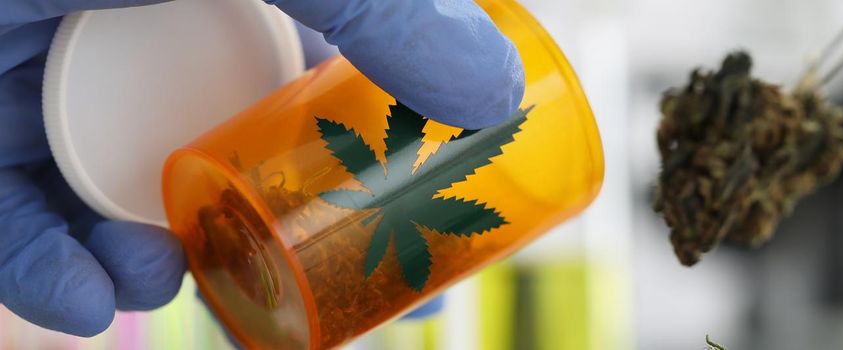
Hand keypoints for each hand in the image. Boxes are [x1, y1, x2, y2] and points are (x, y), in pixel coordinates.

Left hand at [1, 0, 521, 336]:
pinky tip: (89, 301)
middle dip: (261, 219)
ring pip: (115, 187)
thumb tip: (493, 84)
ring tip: (170, 282)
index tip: (414, 205)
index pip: (312, 70)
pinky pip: (7, 210)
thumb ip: (374, 5)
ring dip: (150, 254)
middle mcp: (131, 21)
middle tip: (309, 280)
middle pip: (218, 142)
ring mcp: (39, 68)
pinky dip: (45, 268)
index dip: (369, 139)